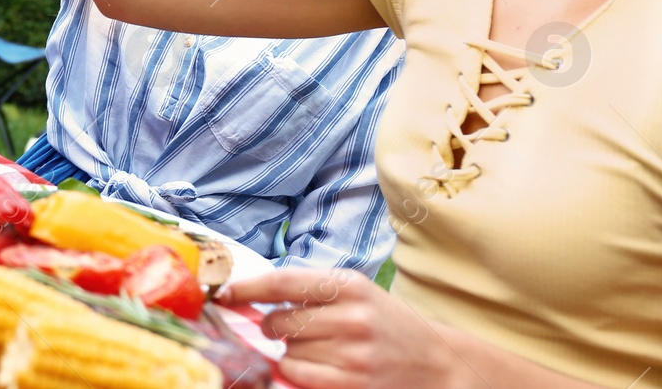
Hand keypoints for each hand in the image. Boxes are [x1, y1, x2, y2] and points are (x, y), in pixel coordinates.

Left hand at [228, 269, 467, 388]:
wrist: (438, 363)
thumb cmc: (387, 324)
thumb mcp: (358, 292)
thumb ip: (312, 290)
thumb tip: (254, 295)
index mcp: (350, 285)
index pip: (282, 282)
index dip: (246, 288)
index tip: (223, 293)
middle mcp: (352, 317)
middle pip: (279, 321)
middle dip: (273, 326)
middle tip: (289, 328)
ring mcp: (352, 355)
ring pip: (286, 352)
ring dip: (290, 352)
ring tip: (318, 349)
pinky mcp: (351, 384)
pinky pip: (298, 376)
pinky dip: (296, 372)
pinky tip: (317, 367)